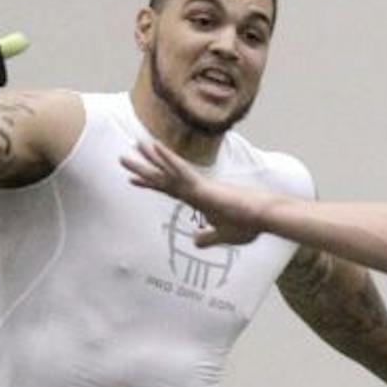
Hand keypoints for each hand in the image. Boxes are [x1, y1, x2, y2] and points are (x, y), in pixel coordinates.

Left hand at [120, 140, 268, 245]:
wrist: (263, 218)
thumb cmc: (248, 225)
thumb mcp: (223, 236)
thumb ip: (209, 238)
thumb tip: (195, 241)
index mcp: (199, 199)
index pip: (169, 190)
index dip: (151, 184)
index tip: (134, 180)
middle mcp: (195, 189)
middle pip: (163, 177)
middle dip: (143, 169)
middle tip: (122, 158)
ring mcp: (198, 186)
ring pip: (168, 170)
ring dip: (150, 158)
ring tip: (133, 146)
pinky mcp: (203, 187)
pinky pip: (181, 170)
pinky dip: (167, 159)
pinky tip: (154, 147)